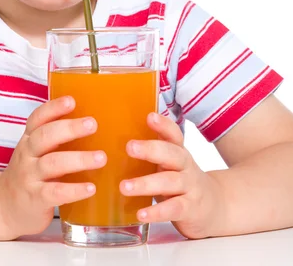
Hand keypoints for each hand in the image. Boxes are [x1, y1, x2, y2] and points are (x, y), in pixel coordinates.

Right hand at [0, 96, 106, 238]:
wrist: (3, 207)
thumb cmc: (28, 173)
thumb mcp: (34, 151)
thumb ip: (55, 138)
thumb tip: (91, 121)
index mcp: (28, 139)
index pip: (37, 118)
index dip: (53, 108)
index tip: (71, 100)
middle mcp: (27, 155)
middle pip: (45, 137)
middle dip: (69, 128)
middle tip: (92, 124)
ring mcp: (29, 177)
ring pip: (52, 163)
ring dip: (78, 159)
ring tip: (101, 158)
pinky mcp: (35, 199)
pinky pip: (55, 193)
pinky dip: (74, 190)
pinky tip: (91, 188)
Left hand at [119, 112, 222, 238]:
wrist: (216, 207)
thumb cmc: (182, 180)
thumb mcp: (171, 163)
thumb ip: (152, 152)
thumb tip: (115, 138)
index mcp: (178, 152)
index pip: (174, 134)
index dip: (163, 125)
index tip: (149, 116)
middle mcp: (186, 166)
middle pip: (171, 154)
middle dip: (151, 149)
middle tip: (129, 147)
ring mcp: (190, 187)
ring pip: (170, 182)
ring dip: (146, 184)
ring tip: (124, 187)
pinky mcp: (190, 209)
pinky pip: (174, 209)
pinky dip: (157, 212)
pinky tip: (141, 213)